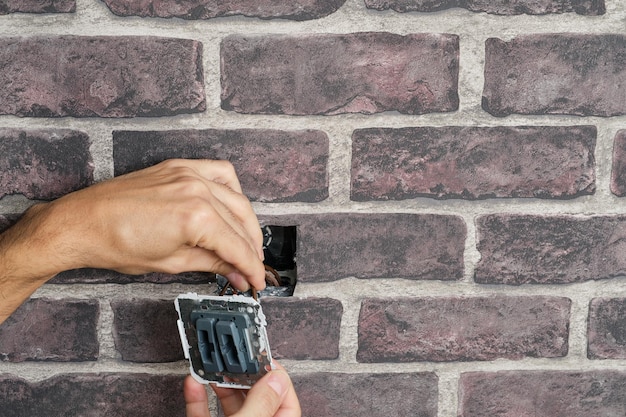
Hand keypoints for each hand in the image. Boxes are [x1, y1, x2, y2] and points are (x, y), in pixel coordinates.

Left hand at [0, 159, 264, 322]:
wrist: (80, 224)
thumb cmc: (114, 245)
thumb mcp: (170, 263)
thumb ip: (211, 264)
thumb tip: (235, 273)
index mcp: (197, 217)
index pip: (237, 246)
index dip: (252, 268)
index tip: (257, 281)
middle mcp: (197, 190)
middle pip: (241, 222)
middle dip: (251, 249)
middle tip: (251, 269)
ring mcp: (188, 173)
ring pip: (236, 196)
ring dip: (246, 221)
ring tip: (245, 242)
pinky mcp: (178, 167)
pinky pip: (219, 172)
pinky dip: (231, 189)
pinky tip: (230, 206)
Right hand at [184, 363, 300, 416]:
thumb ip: (261, 403)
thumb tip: (276, 379)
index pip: (287, 402)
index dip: (277, 378)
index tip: (264, 359)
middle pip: (256, 399)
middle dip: (245, 376)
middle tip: (238, 358)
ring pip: (231, 405)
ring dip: (220, 384)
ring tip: (215, 366)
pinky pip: (205, 415)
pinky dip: (198, 399)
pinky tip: (194, 384)